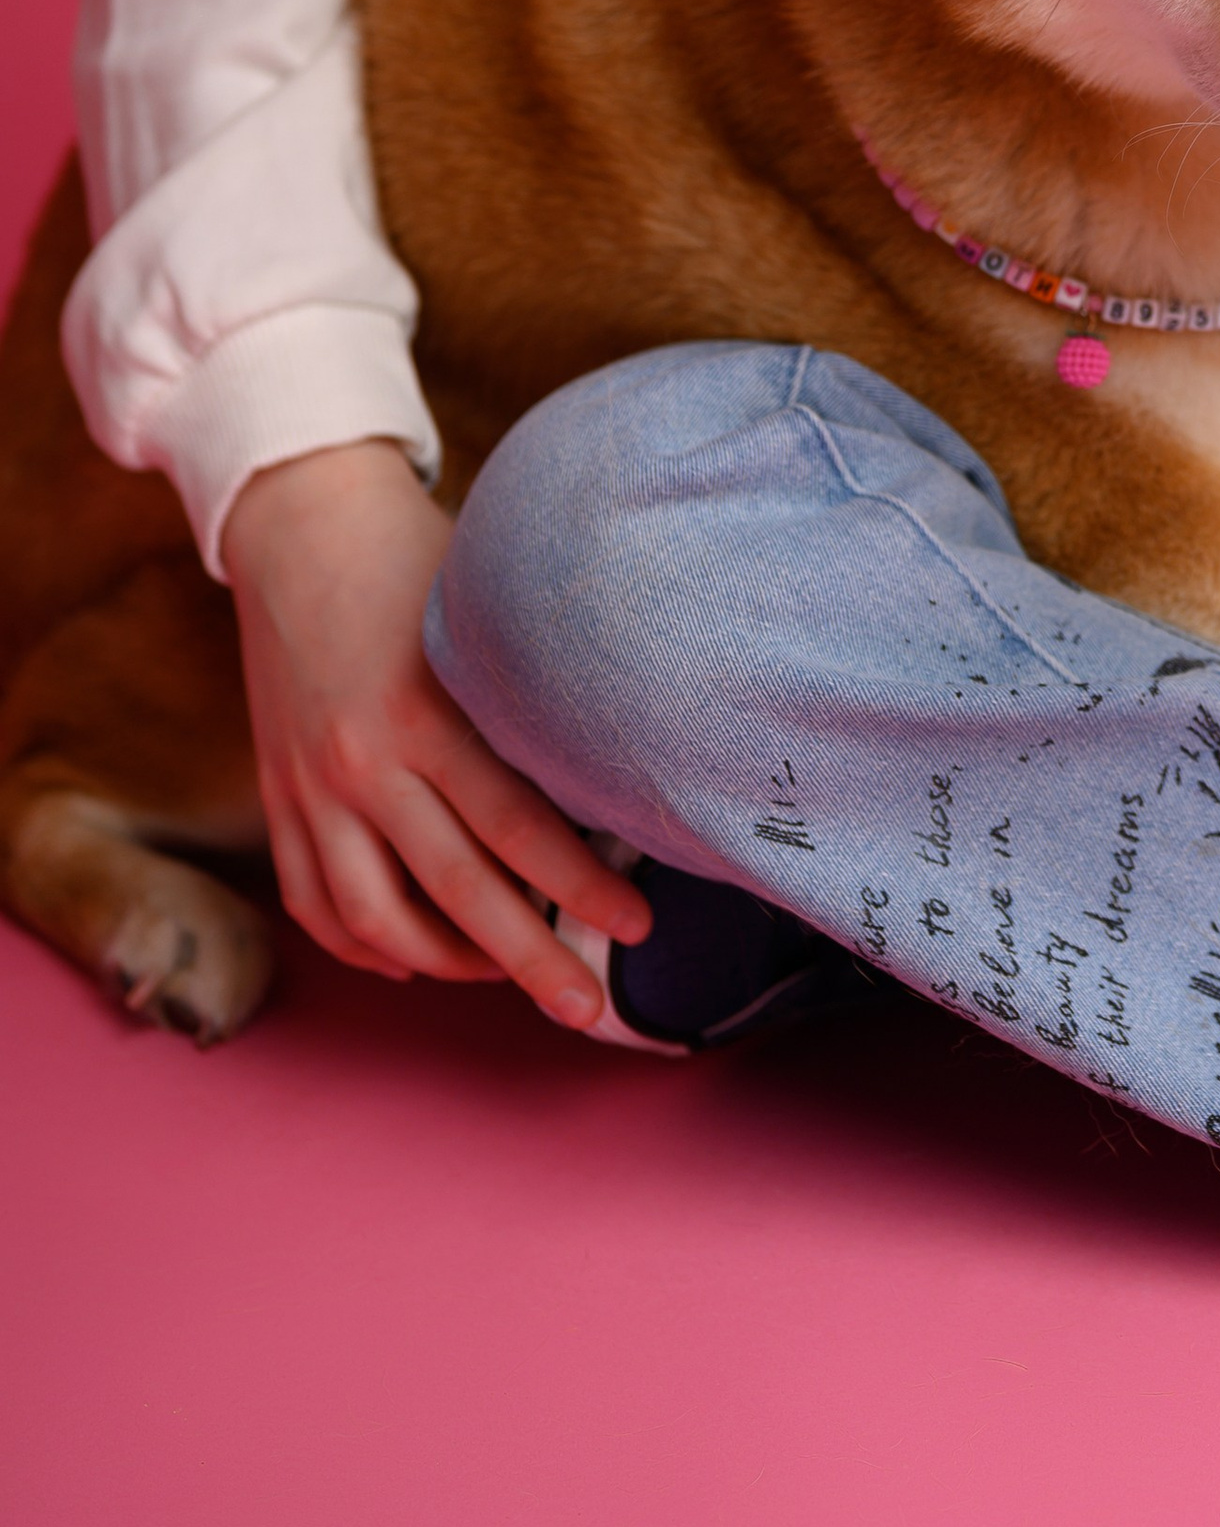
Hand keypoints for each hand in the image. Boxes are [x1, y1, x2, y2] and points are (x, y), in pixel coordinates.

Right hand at [224, 439, 649, 1024]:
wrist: (300, 520)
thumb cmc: (417, 558)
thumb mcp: (482, 618)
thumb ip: (529, 697)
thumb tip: (618, 771)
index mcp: (422, 714)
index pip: (516, 830)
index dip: (579, 888)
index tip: (635, 924)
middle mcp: (360, 764)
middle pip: (454, 895)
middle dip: (529, 961)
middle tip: (587, 1007)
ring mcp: (308, 789)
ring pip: (377, 920)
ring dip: (448, 965)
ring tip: (509, 975)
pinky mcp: (275, 796)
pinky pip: (314, 903)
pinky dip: (365, 947)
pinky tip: (414, 960)